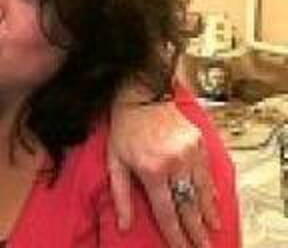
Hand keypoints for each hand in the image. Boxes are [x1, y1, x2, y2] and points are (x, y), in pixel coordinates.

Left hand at [108, 89, 219, 247]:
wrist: (141, 94)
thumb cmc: (124, 128)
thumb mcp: (115, 161)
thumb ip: (120, 195)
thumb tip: (124, 224)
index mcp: (152, 170)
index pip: (167, 212)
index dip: (175, 235)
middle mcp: (174, 164)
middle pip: (189, 206)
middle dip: (196, 231)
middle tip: (203, 246)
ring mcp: (190, 152)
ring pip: (202, 191)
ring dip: (208, 213)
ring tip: (212, 229)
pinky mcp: (199, 143)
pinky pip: (207, 173)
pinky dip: (210, 189)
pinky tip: (212, 201)